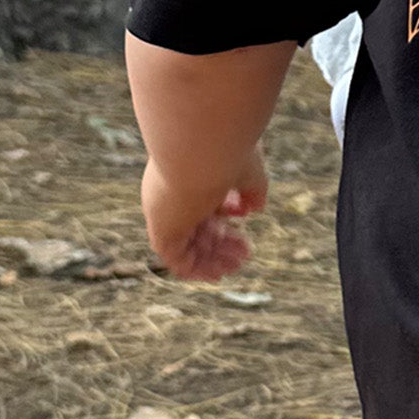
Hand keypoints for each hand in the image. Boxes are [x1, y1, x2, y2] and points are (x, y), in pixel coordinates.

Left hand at [141, 146, 268, 281]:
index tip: (246, 213)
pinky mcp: (162, 230)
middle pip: (195, 224)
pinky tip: (217, 274)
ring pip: (187, 244)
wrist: (202, 144)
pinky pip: (176, 259)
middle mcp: (170, 194)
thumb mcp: (246, 170)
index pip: (202, 199)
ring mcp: (164, 212)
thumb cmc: (226, 149)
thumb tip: (255, 207)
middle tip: (246, 251)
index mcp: (187, 173)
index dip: (225, 211)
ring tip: (238, 263)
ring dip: (213, 258)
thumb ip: (251, 189)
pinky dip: (197, 269)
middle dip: (222, 240)